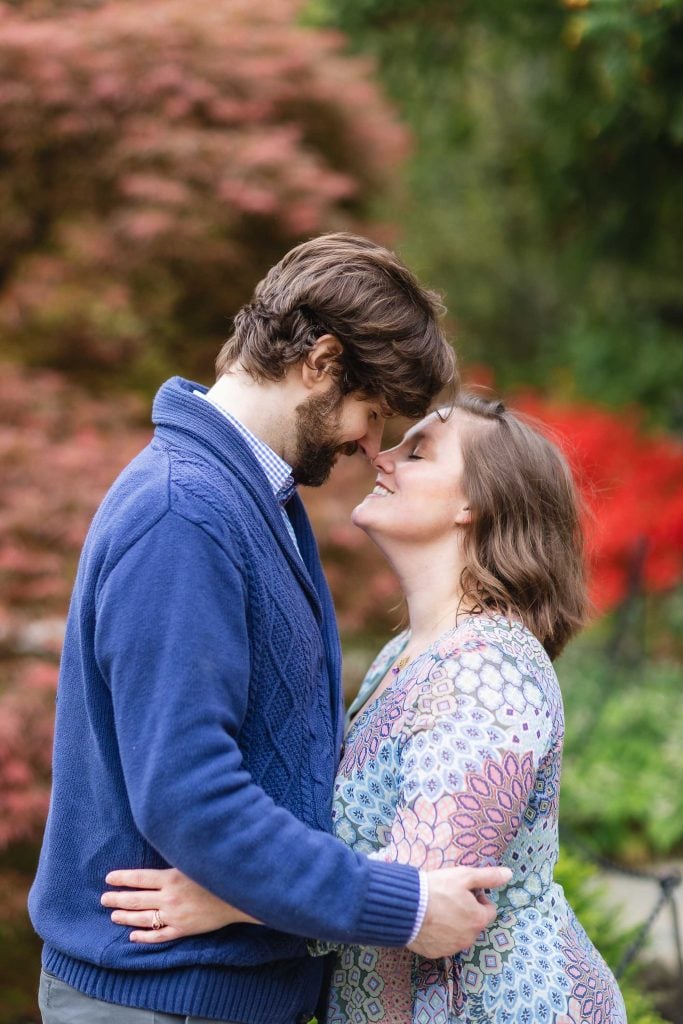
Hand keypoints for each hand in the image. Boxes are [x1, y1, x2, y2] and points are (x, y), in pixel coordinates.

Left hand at [101, 868, 259, 943]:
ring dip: (126, 917)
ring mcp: (176, 916)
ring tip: (113, 915)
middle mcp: (170, 898)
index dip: (122, 878)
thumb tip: (163, 847)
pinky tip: (133, 936)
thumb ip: (178, 856)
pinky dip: (145, 937)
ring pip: (144, 918)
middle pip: (137, 899)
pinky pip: (160, 936)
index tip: (109, 878)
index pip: (140, 878)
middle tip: (104, 898)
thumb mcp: (196, 859)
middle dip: (118, 898)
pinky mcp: (184, 929)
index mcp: (172, 877)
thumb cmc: (219, 871)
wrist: (240, 894)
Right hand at [408, 865, 511, 957]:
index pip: (489, 910)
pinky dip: (439, 933)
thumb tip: (509, 874)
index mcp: (478, 920)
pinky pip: (443, 942)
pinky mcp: (436, 953)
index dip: (478, 898)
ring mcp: (452, 948)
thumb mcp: (464, 876)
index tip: (463, 891)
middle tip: (449, 898)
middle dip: (466, 912)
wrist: (408, 907)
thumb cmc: (438, 889)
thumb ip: (488, 876)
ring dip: (453, 923)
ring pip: (459, 934)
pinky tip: (429, 921)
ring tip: (437, 909)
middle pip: (474, 923)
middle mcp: (469, 938)